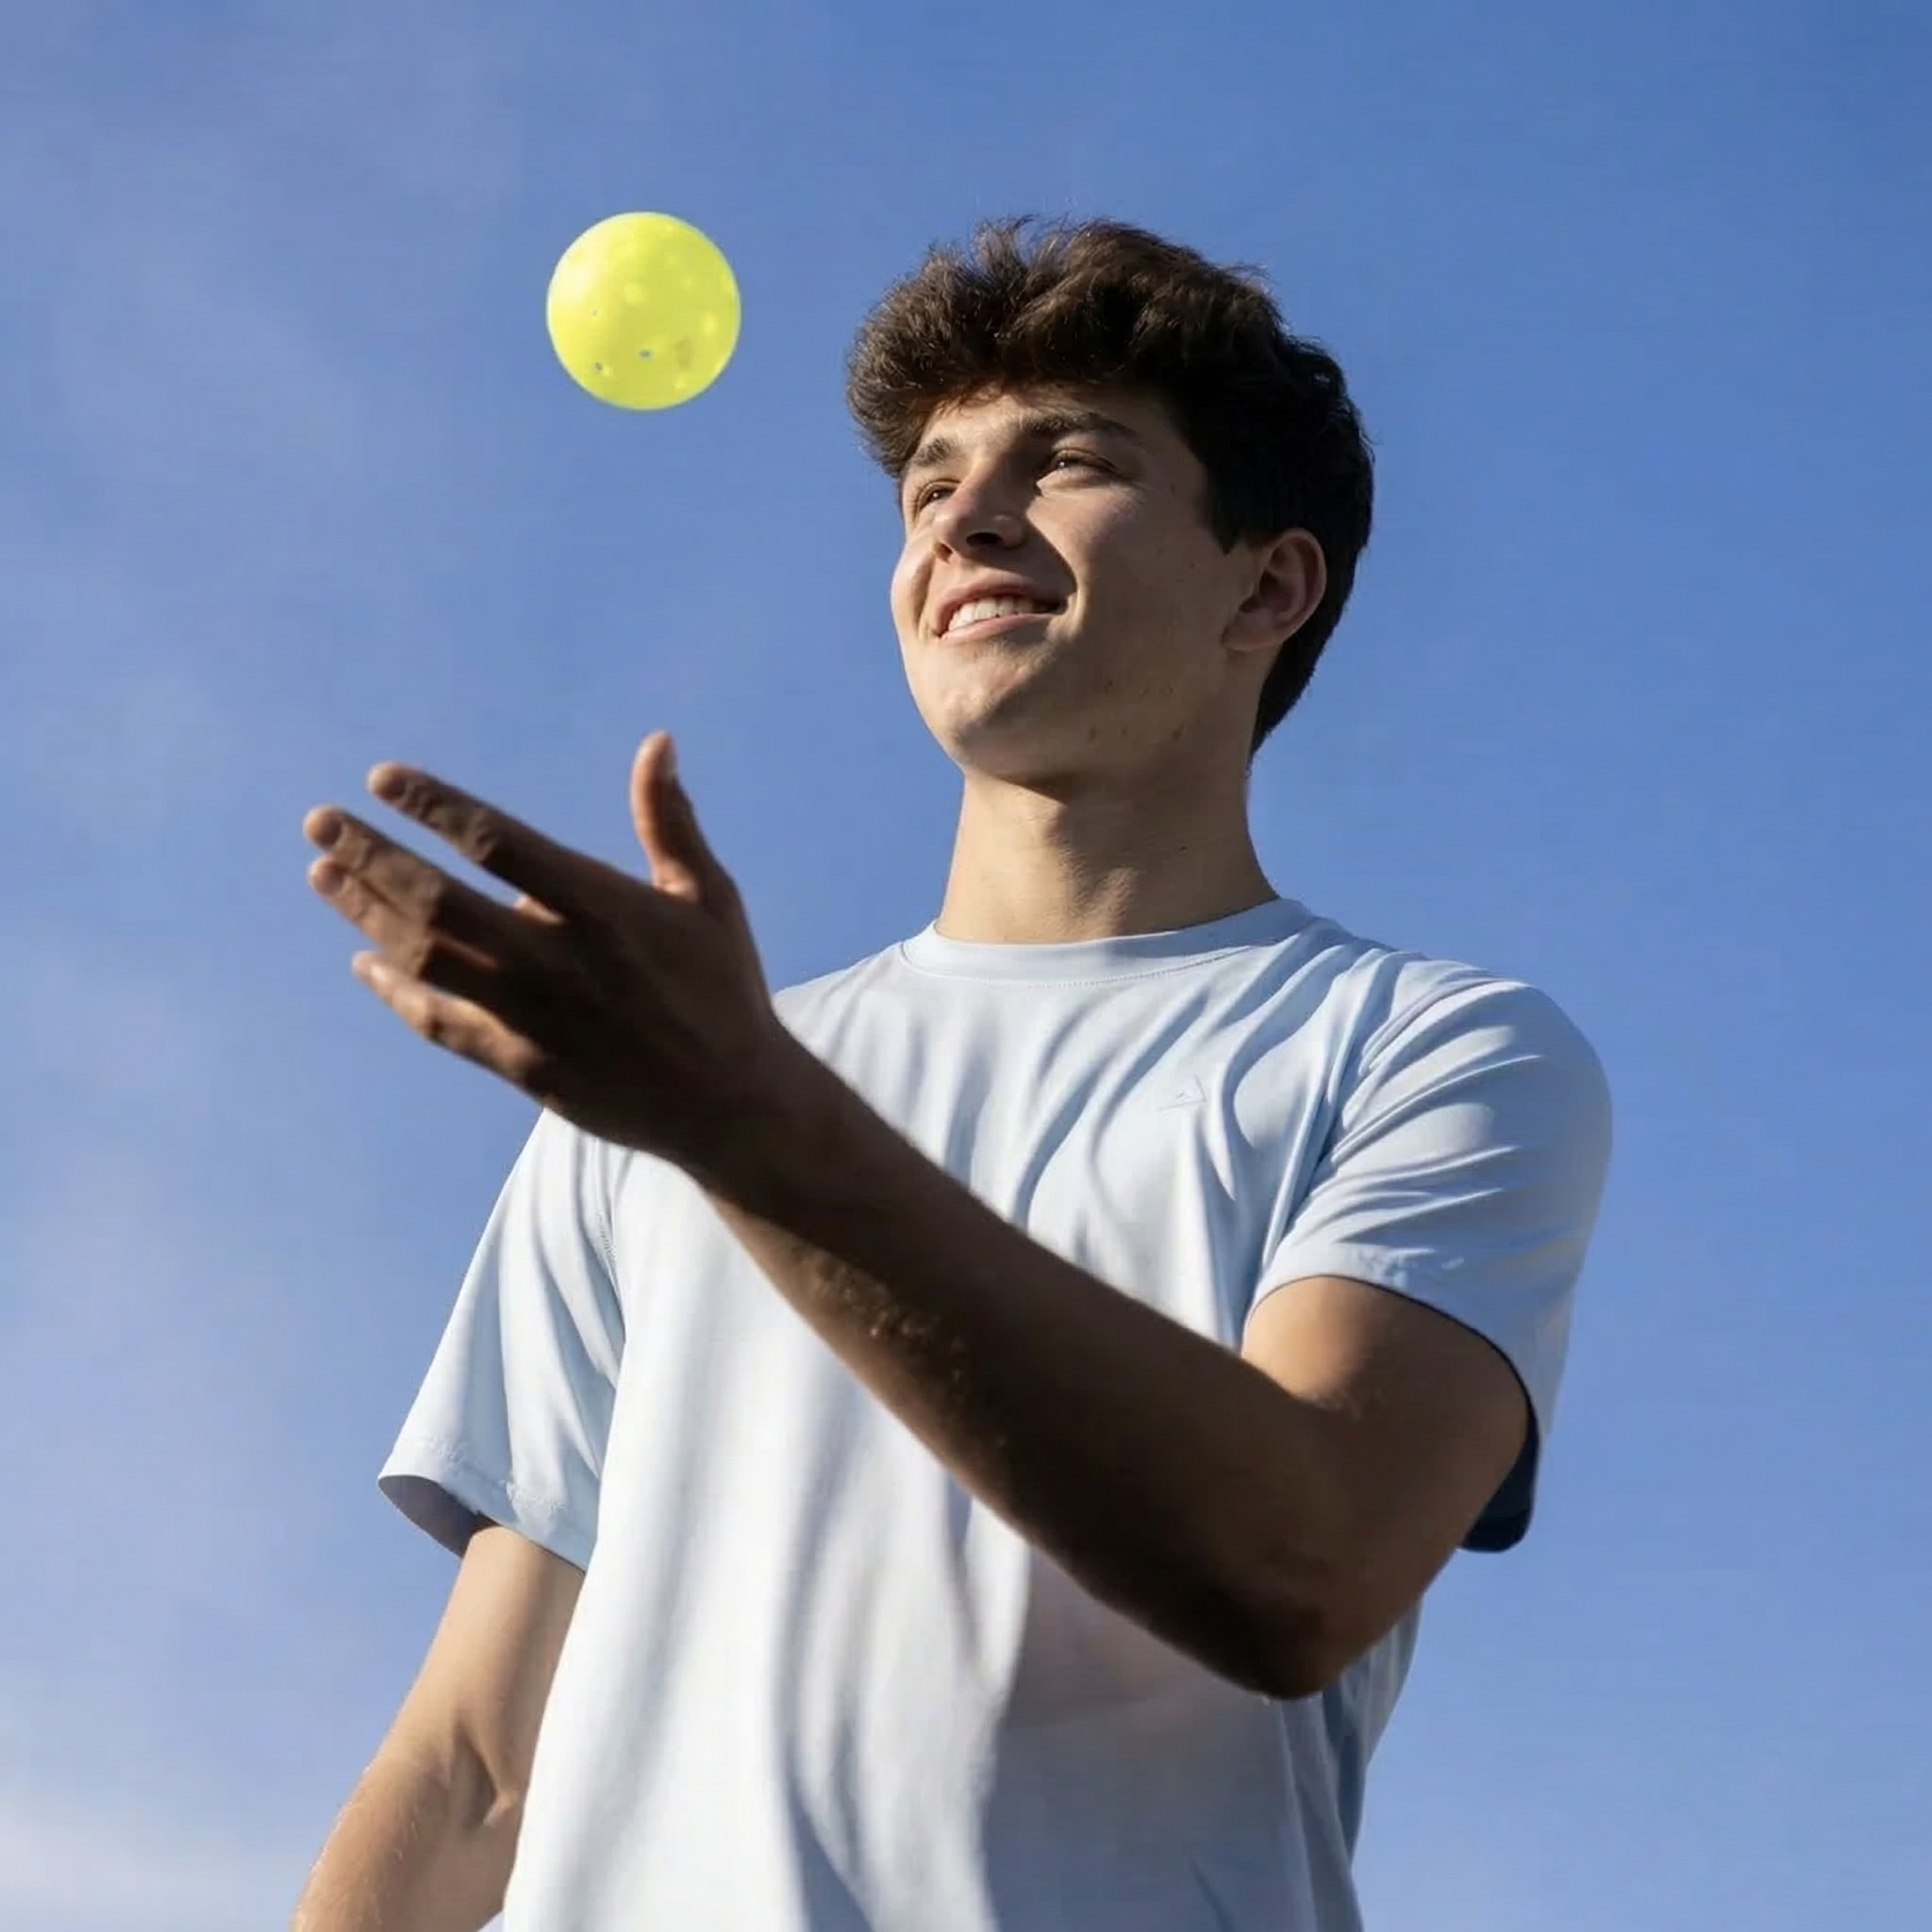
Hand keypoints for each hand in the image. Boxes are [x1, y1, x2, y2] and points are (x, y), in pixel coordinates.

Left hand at [303, 730, 787, 1174]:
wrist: (732, 1106)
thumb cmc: (723, 988)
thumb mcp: (708, 898)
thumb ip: (669, 821)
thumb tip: (655, 742)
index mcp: (605, 910)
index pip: (498, 843)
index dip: (434, 806)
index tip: (382, 778)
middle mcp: (559, 963)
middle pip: (439, 901)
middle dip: (372, 856)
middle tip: (320, 822)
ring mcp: (533, 1019)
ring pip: (427, 960)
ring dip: (367, 914)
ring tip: (325, 874)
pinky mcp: (521, 1067)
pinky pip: (439, 1023)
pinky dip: (396, 991)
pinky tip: (364, 962)